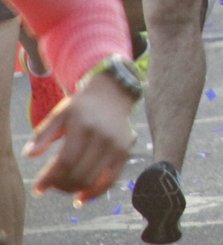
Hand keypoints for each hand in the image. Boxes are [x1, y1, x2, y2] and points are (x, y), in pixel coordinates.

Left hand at [25, 72, 134, 203]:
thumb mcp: (59, 114)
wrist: (113, 95)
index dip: (50, 179)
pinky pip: (110, 180)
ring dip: (73, 190)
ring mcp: (116, 147)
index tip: (38, 189)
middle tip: (51, 185)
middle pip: (79, 174)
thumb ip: (43, 134)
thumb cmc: (81, 106)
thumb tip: (29, 155)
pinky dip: (95, 193)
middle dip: (60, 186)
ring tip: (63, 187)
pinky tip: (81, 197)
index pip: (65, 161)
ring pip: (92, 180)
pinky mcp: (125, 153)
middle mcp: (103, 138)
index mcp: (84, 127)